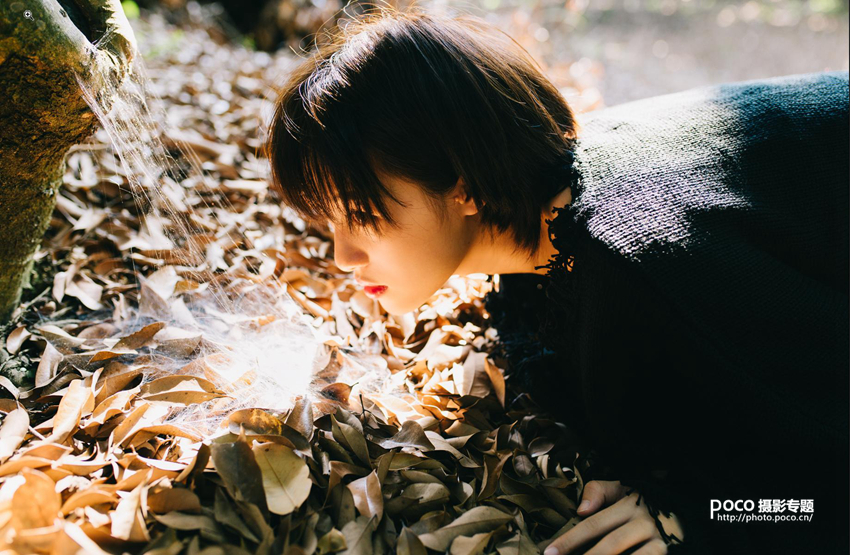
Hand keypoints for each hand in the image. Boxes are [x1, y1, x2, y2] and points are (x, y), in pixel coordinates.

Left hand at [544, 480, 684, 554]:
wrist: (683, 514)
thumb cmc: (643, 503)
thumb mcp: (623, 489)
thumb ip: (599, 491)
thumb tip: (581, 510)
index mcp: (629, 504)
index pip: (593, 524)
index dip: (569, 540)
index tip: (549, 553)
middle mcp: (644, 522)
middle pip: (609, 547)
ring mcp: (658, 542)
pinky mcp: (666, 554)